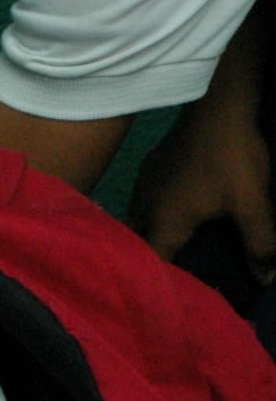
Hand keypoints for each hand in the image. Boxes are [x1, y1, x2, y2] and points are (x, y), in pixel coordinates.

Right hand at [131, 105, 275, 276]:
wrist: (218, 106)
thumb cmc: (231, 160)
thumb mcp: (252, 205)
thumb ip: (259, 245)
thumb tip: (265, 279)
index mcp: (165, 221)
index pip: (152, 261)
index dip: (158, 280)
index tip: (168, 294)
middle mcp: (145, 205)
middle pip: (136, 241)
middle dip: (147, 256)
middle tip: (168, 269)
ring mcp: (145, 183)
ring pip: (136, 218)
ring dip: (147, 232)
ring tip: (169, 243)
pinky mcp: (151, 165)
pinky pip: (145, 198)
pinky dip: (153, 210)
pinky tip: (172, 208)